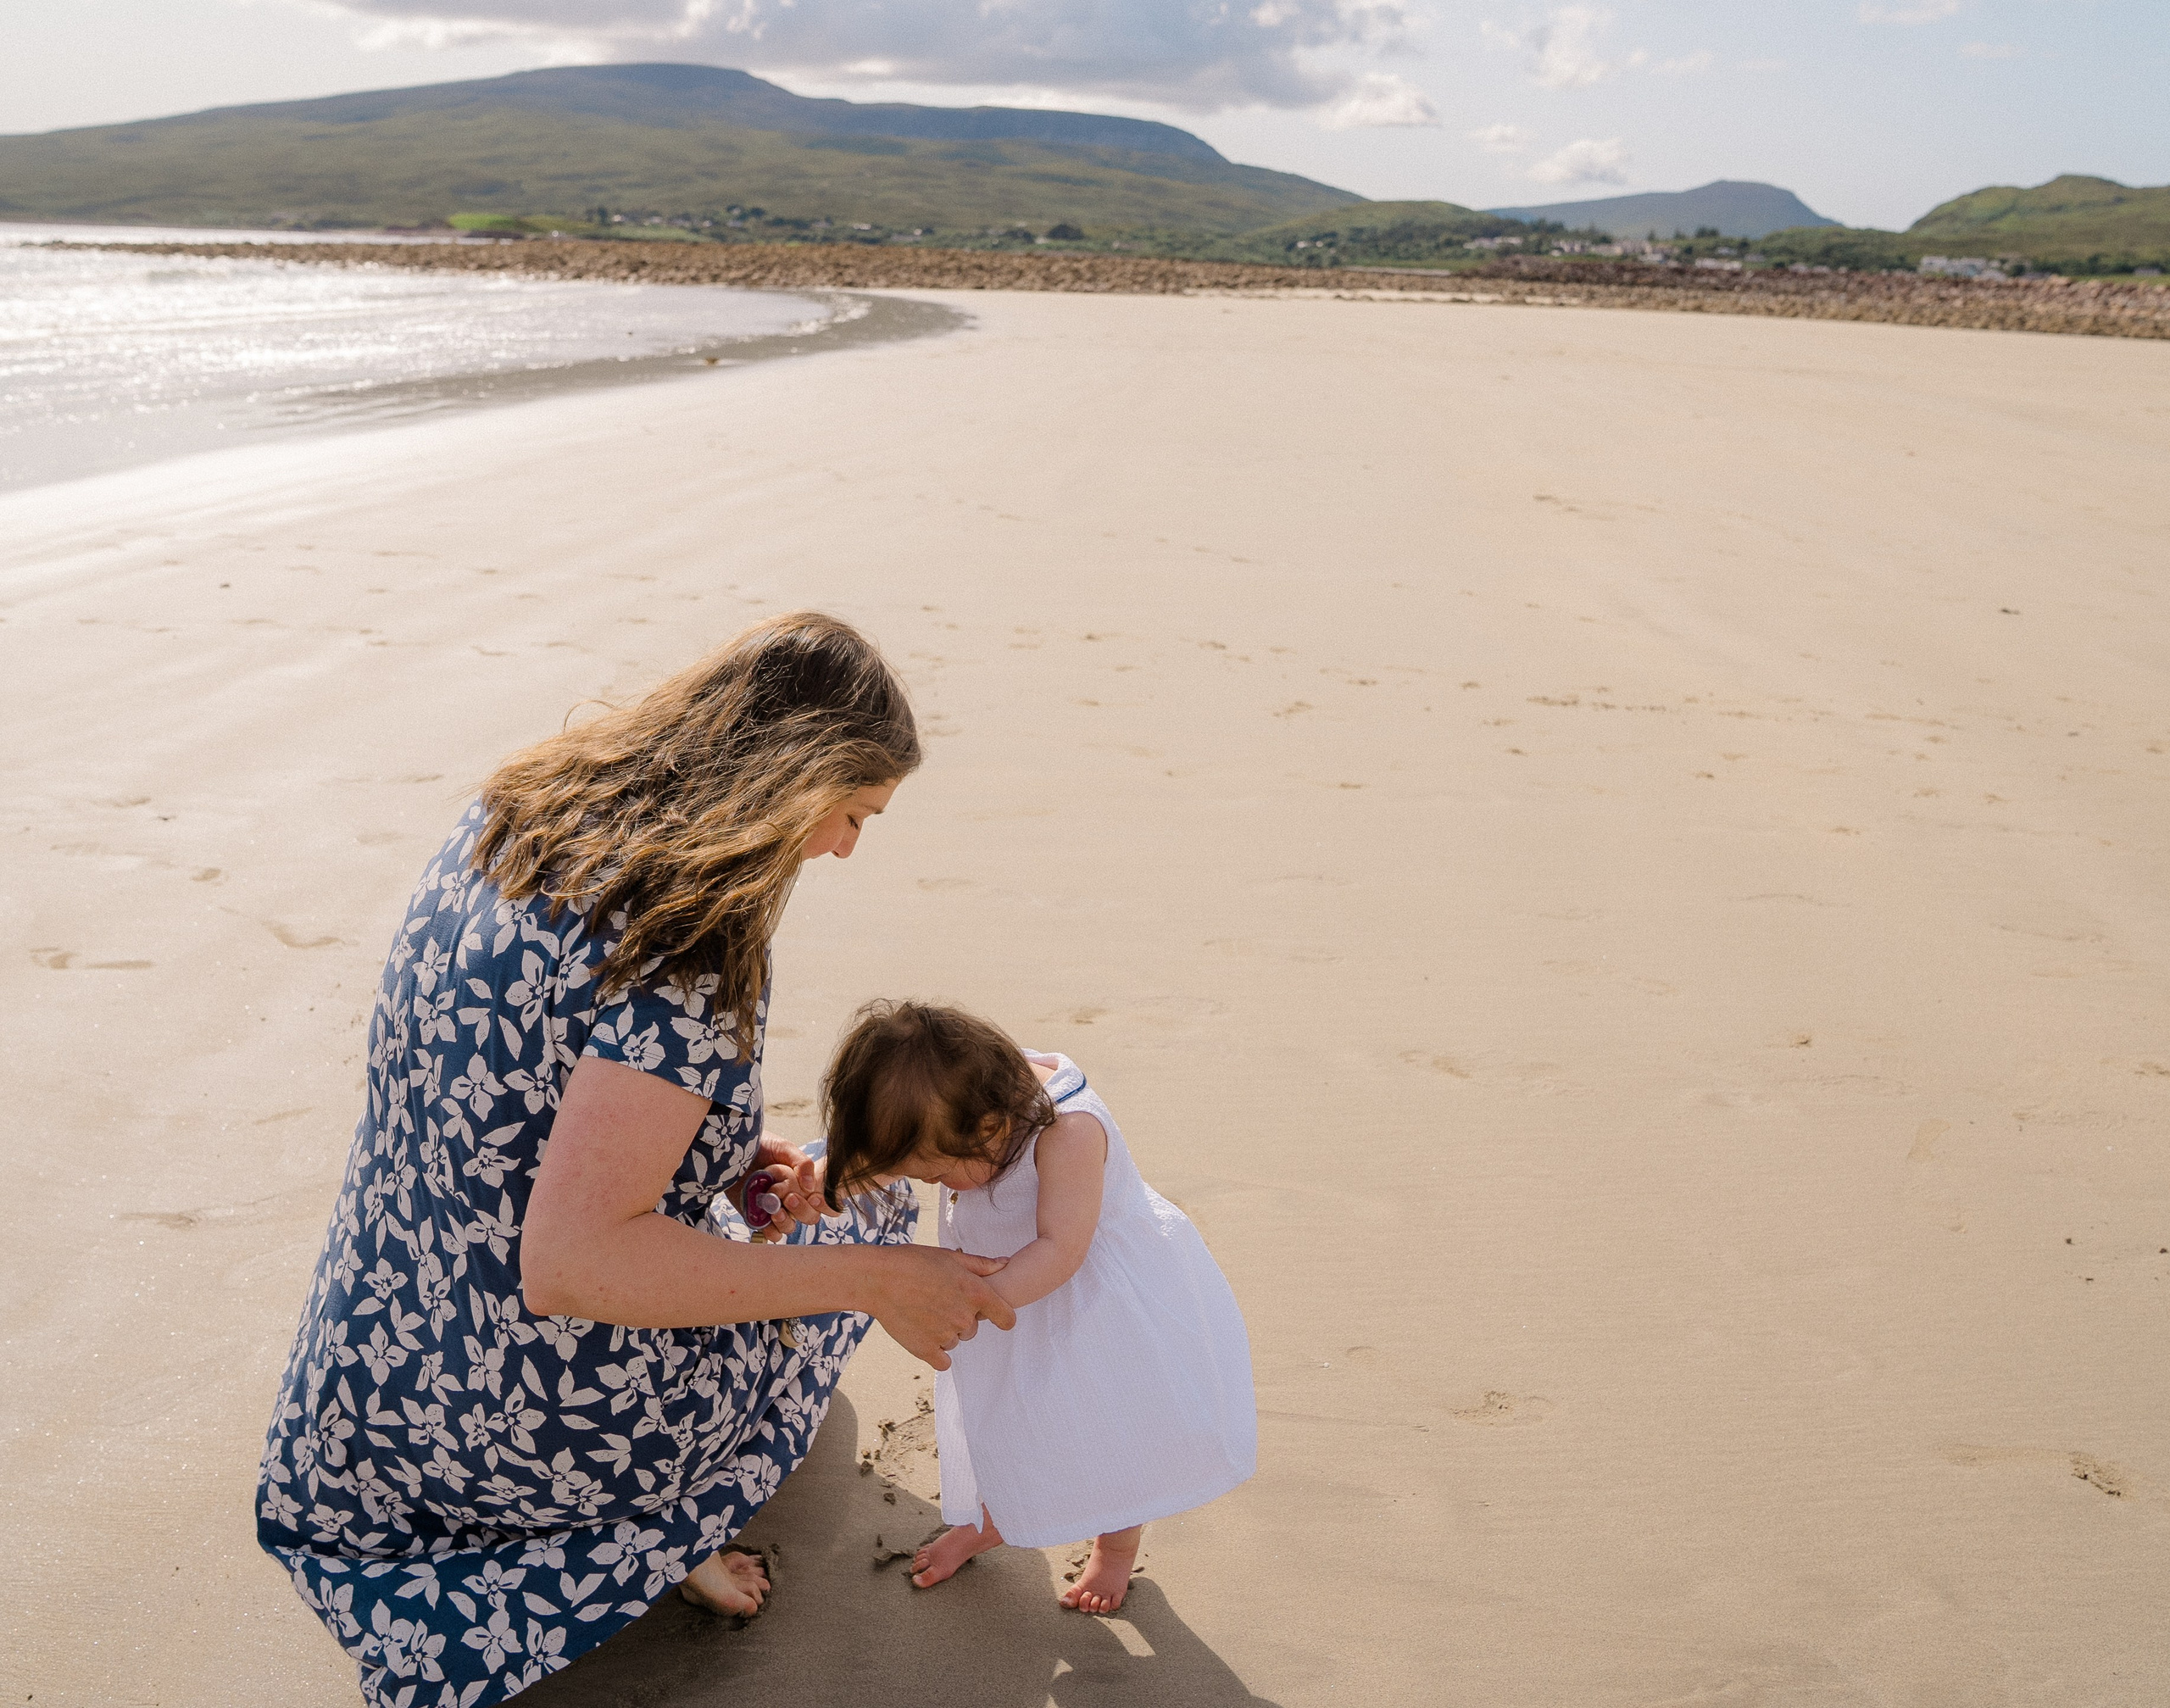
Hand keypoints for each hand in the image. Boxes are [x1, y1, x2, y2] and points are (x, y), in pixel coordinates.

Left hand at [744, 1139, 828, 1240]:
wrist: (733, 1150)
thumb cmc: (760, 1146)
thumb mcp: (784, 1148)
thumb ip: (803, 1163)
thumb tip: (810, 1187)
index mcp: (801, 1183)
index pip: (819, 1201)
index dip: (819, 1203)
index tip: (812, 1197)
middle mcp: (790, 1197)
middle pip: (808, 1216)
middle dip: (801, 1210)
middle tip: (789, 1198)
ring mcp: (774, 1208)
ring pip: (789, 1227)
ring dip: (785, 1222)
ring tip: (775, 1211)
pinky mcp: (757, 1216)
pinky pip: (771, 1233)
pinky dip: (770, 1230)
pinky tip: (765, 1218)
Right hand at [868, 1248, 1015, 1369]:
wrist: (878, 1279)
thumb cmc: (913, 1261)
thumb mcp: (950, 1257)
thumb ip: (982, 1265)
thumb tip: (1006, 1263)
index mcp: (975, 1292)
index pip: (1006, 1318)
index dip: (1003, 1317)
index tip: (996, 1317)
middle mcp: (964, 1317)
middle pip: (973, 1329)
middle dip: (961, 1318)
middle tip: (938, 1301)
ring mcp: (945, 1335)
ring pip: (955, 1341)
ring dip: (945, 1332)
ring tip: (924, 1312)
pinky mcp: (925, 1350)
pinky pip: (943, 1360)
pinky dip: (936, 1351)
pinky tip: (924, 1335)